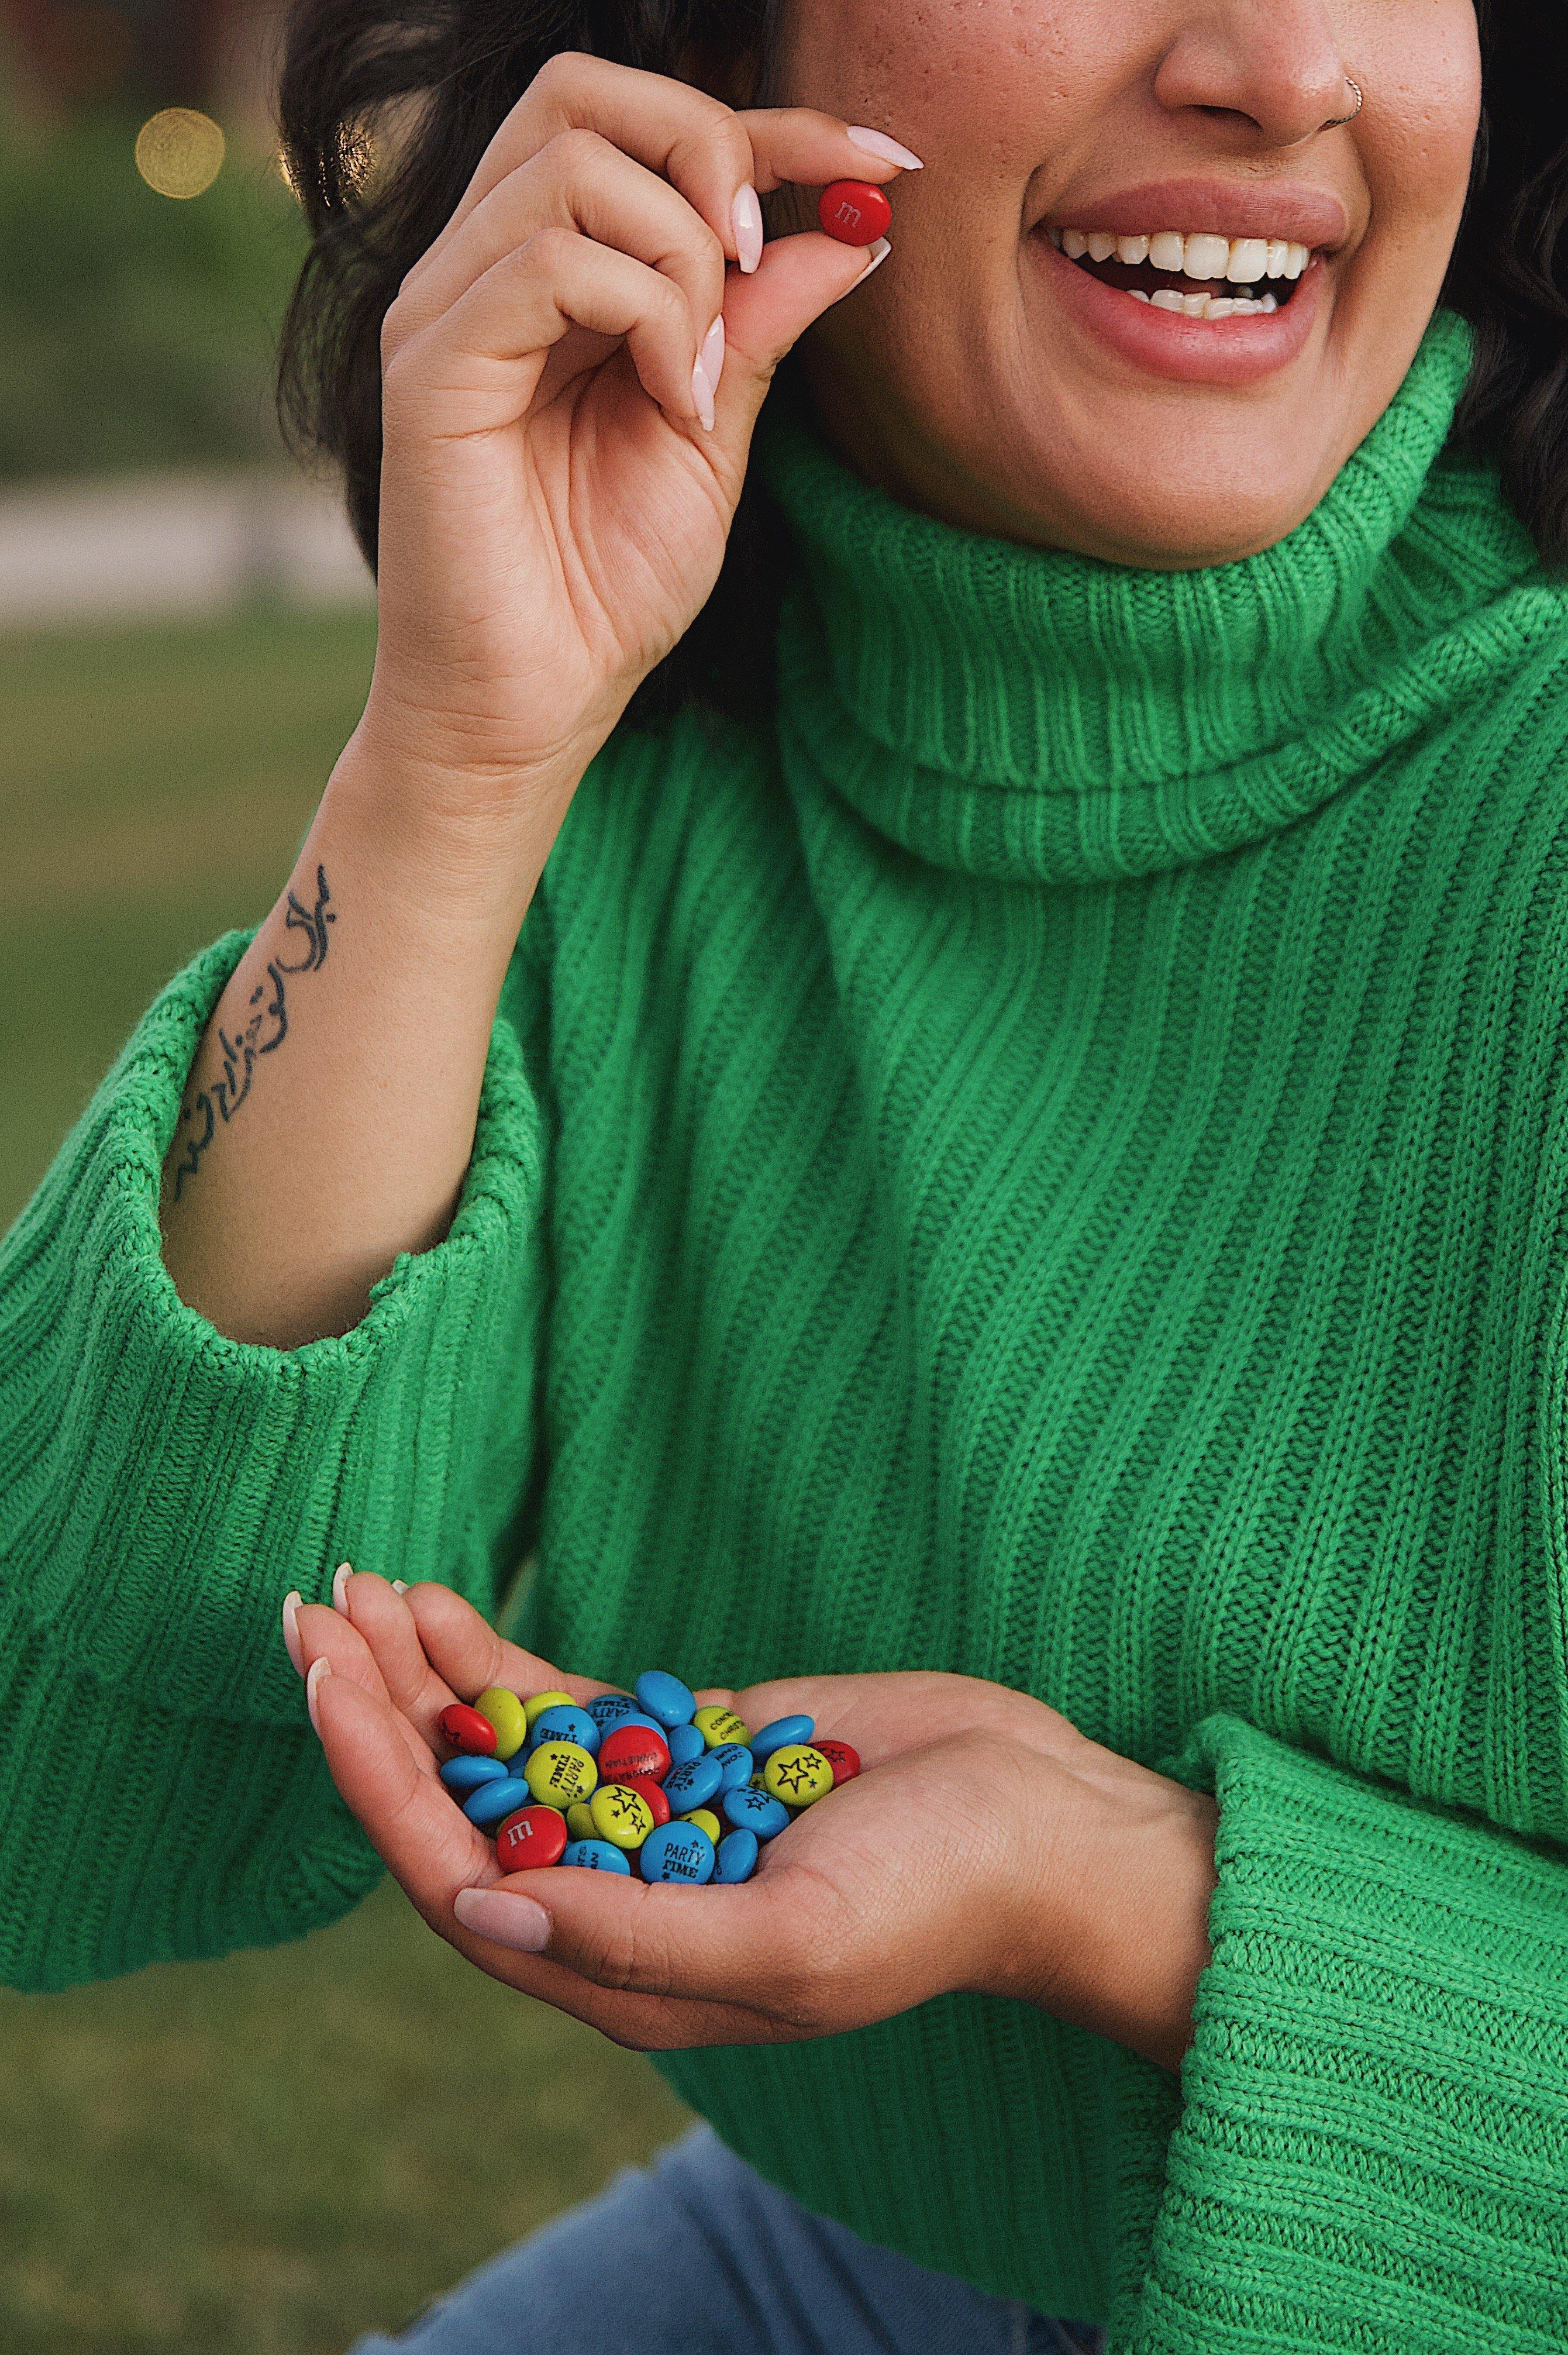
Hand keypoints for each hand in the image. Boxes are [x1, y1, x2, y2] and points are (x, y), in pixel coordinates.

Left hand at [289, 1574, 1214, 2069]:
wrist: (1048, 1828)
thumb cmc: (939, 1898)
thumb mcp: (793, 1940)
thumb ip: (634, 1937)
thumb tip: (477, 1904)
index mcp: (623, 1974)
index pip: (456, 1880)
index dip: (379, 1786)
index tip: (326, 1683)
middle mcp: (614, 1898)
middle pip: (455, 1807)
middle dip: (373, 1715)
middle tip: (306, 1614)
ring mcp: (646, 1815)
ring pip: (496, 1748)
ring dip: (417, 1675)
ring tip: (350, 1586)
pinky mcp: (684, 1744)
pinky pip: (562, 1706)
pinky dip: (494, 1658)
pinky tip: (435, 1604)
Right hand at [357, 51, 910, 821]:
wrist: (530, 708)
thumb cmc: (604, 590)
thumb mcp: (714, 436)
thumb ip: (761, 324)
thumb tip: (853, 226)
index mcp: (546, 270)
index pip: (642, 123)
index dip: (770, 121)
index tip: (880, 165)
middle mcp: (480, 265)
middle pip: (582, 90)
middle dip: (708, 147)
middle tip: (757, 263)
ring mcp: (444, 306)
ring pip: (575, 164)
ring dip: (679, 259)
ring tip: (696, 379)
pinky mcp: (428, 364)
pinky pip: (546, 261)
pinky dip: (641, 312)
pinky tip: (665, 401)